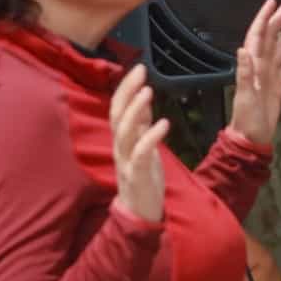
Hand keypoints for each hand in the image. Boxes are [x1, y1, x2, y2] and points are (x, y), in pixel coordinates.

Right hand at [110, 64, 169, 221]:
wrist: (140, 212)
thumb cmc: (142, 176)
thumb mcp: (142, 144)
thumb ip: (142, 123)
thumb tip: (143, 96)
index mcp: (121, 139)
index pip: (118, 108)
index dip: (126, 88)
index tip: (139, 68)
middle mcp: (119, 147)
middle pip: (117, 115)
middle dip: (127, 91)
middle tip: (140, 72)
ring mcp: (126, 161)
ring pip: (124, 132)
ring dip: (136, 110)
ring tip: (148, 91)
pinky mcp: (136, 175)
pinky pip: (140, 154)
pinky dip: (150, 137)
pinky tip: (164, 123)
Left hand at [228, 0, 280, 144]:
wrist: (252, 137)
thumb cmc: (246, 117)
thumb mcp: (245, 96)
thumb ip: (245, 73)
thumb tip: (243, 49)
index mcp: (252, 65)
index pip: (257, 36)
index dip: (264, 18)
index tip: (273, 3)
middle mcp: (261, 66)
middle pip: (271, 37)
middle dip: (280, 19)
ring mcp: (271, 75)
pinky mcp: (279, 85)